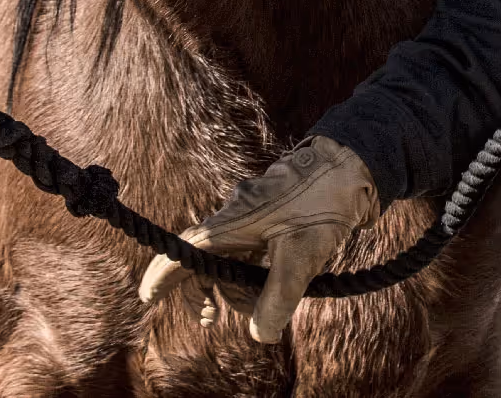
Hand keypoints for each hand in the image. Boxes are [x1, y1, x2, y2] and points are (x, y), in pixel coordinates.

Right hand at [138, 135, 377, 342]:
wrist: (353, 165)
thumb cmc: (323, 203)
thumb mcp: (301, 258)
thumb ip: (276, 300)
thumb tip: (261, 335)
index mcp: (232, 222)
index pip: (185, 251)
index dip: (163, 276)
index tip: (147, 298)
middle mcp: (236, 217)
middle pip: (207, 262)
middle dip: (214, 293)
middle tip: (215, 319)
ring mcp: (254, 216)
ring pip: (233, 260)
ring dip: (246, 286)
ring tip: (275, 296)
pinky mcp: (273, 217)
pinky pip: (253, 251)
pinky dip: (260, 271)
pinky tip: (283, 277)